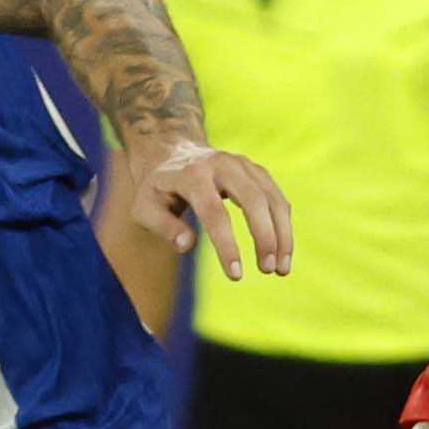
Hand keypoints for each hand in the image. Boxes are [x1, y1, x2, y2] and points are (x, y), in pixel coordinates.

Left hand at [131, 139, 292, 282]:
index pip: (214, 212)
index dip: (227, 244)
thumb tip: (187, 245)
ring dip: (282, 234)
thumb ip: (163, 226)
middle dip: (265, 236)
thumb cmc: (157, 189)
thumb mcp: (144, 208)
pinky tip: (283, 252)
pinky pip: (277, 197)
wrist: (171, 153)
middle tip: (268, 270)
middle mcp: (222, 164)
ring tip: (282, 269)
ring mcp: (243, 164)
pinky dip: (284, 225)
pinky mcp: (256, 170)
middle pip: (252, 199)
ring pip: (272, 197)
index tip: (235, 275)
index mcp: (191, 174)